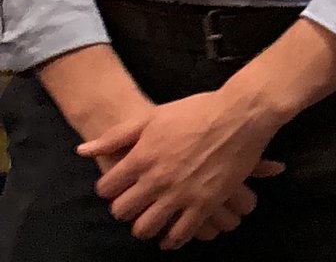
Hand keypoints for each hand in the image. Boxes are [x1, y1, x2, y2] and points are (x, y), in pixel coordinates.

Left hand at [77, 90, 284, 250]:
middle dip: (126, 209)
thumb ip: (117, 135)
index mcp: (142, 157)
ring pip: (146, 228)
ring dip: (145, 226)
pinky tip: (172, 233)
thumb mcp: (154, 116)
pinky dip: (172, 239)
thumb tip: (82, 150)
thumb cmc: (197, 110)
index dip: (111, 188)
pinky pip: (179, 235)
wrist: (239, 114)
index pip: (107, 189)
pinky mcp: (203, 204)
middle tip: (136, 203)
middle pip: (122, 212)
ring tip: (152, 218)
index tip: (121, 186)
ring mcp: (180, 194)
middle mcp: (156, 180)